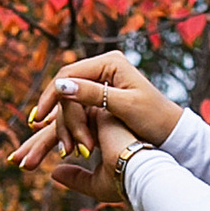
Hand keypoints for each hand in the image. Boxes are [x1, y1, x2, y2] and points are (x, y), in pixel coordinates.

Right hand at [11, 50, 181, 175]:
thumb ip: (92, 94)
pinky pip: (78, 107)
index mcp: (110, 62)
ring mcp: (103, 81)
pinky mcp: (102, 96)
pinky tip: (64, 139)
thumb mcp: (124, 106)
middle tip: (52, 138)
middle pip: (67, 87)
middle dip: (58, 115)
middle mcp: (104, 67)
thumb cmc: (154, 118)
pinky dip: (71, 125)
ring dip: (65, 124)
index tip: (38, 117)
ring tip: (64, 147)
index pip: (69, 74)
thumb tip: (60, 85)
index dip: (51, 96)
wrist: (171, 132)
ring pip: (70, 100)